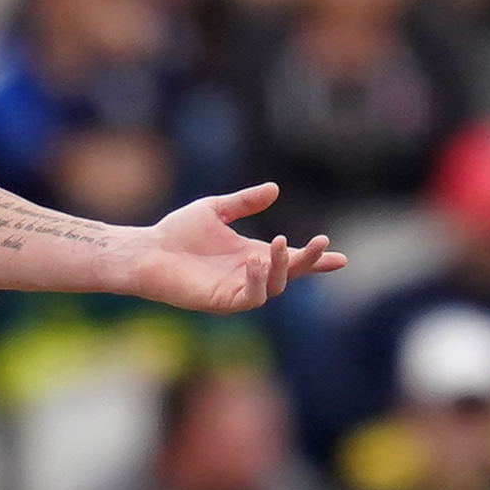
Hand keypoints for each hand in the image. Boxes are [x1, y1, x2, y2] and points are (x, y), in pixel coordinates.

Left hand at [125, 182, 346, 313]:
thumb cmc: (177, 232)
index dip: (315, 260)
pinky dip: (257, 281)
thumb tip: (275, 189)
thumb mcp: (215, 209)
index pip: (291, 260)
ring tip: (279, 244)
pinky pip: (249, 297)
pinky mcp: (222, 301)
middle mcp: (248, 274)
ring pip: (274, 287)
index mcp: (251, 254)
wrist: (147, 250)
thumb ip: (245, 202)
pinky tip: (254, 261)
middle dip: (308, 261)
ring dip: (282, 267)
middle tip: (320, 243)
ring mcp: (237, 289)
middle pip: (290, 274)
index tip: (341, 257)